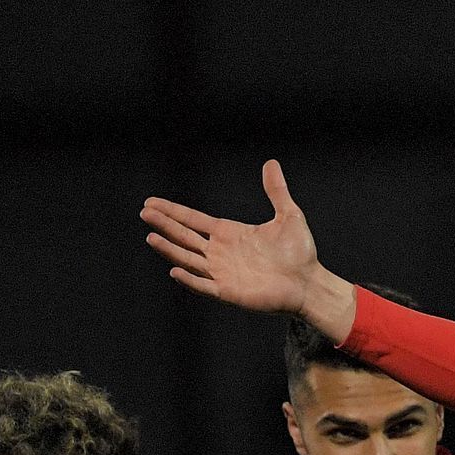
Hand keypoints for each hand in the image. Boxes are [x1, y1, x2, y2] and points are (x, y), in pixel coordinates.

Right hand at [141, 161, 356, 338]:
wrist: (310, 282)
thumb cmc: (299, 253)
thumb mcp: (288, 215)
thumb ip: (276, 190)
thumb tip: (271, 163)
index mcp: (229, 233)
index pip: (193, 220)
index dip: (173, 211)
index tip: (151, 203)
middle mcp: (220, 252)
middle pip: (185, 236)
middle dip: (165, 224)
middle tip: (144, 212)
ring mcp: (222, 273)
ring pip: (189, 259)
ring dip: (170, 249)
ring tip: (151, 237)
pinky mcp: (229, 291)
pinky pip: (204, 285)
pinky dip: (190, 279)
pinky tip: (175, 269)